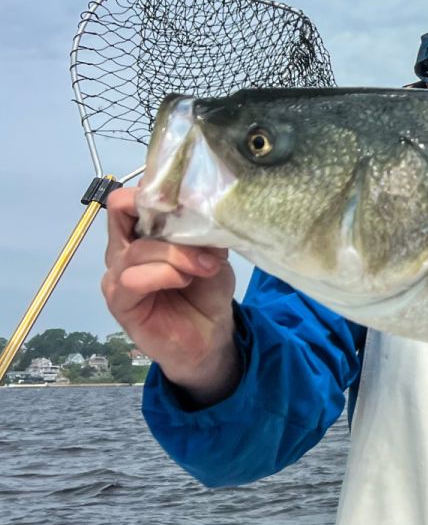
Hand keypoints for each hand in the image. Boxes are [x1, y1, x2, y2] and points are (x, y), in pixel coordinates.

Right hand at [101, 185, 240, 405]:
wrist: (210, 336)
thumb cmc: (207, 290)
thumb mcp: (213, 252)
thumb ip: (203, 229)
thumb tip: (202, 201)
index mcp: (142, 231)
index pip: (130, 196)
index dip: (156, 189)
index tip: (190, 197)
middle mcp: (124, 247)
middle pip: (121, 210)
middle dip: (164, 214)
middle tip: (199, 230)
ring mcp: (117, 274)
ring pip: (137, 248)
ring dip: (177, 255)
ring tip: (204, 267)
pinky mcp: (119, 300)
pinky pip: (133, 279)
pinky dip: (165, 274)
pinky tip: (184, 281)